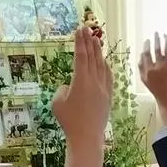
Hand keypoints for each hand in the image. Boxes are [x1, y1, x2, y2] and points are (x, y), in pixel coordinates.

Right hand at [52, 24, 110, 166]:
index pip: (81, 56)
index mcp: (80, 80)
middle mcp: (94, 81)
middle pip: (92, 57)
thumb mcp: (58, 102)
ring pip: (102, 65)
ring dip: (98, 52)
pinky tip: (104, 62)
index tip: (79, 30)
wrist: (87, 137)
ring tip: (96, 40)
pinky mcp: (108, 96)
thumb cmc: (69, 121)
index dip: (80, 42)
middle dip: (89, 41)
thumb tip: (69, 86)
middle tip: (86, 29)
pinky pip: (108, 76)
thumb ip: (63, 89)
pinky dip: (106, 66)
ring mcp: (103, 88)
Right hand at [139, 33, 166, 123]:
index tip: (147, 40)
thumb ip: (141, 67)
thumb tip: (141, 55)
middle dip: (156, 39)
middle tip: (156, 33)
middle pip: (157, 49)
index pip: (146, 54)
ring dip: (166, 40)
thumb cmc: (155, 89)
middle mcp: (159, 67)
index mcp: (149, 70)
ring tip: (165, 35)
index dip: (146, 45)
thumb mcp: (144, 80)